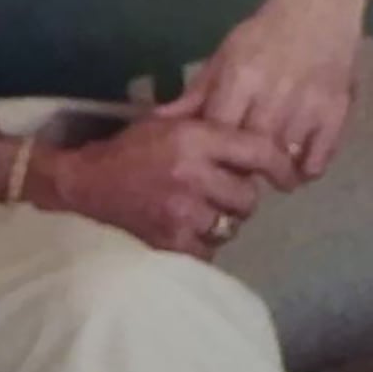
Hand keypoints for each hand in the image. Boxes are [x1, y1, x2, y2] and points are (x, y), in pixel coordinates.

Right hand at [43, 115, 297, 258]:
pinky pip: (209, 249)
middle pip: (248, 197)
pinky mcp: (170, 241)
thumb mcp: (169, 122)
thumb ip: (211, 128)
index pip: (258, 151)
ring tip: (199, 211)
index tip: (288, 178)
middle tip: (220, 193)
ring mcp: (182, 211)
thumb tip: (264, 140)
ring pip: (231, 226)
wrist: (84, 184)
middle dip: (239, 197)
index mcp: (195, 138)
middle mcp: (193, 174)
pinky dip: (202, 243)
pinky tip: (186, 229)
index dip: (280, 166)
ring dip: (221, 221)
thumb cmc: (131, 149)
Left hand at [154, 0, 362, 178]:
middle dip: (243, 168)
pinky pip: (316, 161)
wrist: (320, 7)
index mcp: (241, 78)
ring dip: (274, 174)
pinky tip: (297, 163)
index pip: (218, 132)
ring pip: (283, 162)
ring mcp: (308, 106)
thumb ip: (196, 93)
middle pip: (250, 152)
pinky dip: (305, 170)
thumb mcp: (226, 56)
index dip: (213, 153)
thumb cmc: (265, 34)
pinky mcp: (336, 113)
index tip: (213, 160)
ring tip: (268, 172)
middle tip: (241, 173)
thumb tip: (157, 122)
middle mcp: (274, 95)